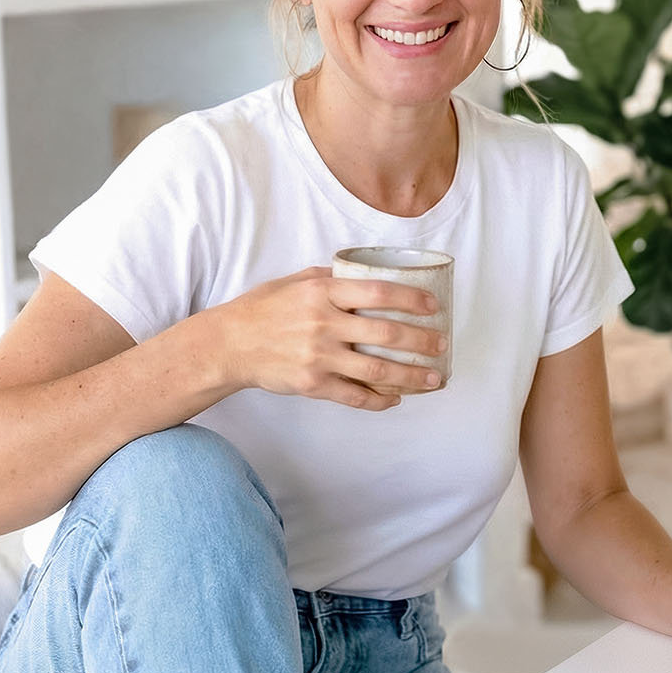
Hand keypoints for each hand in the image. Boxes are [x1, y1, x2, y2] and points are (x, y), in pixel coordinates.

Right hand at [214, 266, 445, 409]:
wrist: (230, 344)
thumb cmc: (263, 309)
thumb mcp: (295, 281)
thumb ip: (331, 277)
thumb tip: (366, 272)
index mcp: (321, 292)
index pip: (378, 292)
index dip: (411, 300)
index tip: (432, 306)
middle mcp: (323, 323)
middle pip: (385, 333)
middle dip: (421, 341)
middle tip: (442, 345)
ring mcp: (318, 357)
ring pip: (376, 369)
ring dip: (411, 376)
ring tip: (433, 379)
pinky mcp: (312, 384)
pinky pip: (354, 396)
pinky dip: (379, 399)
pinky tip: (395, 398)